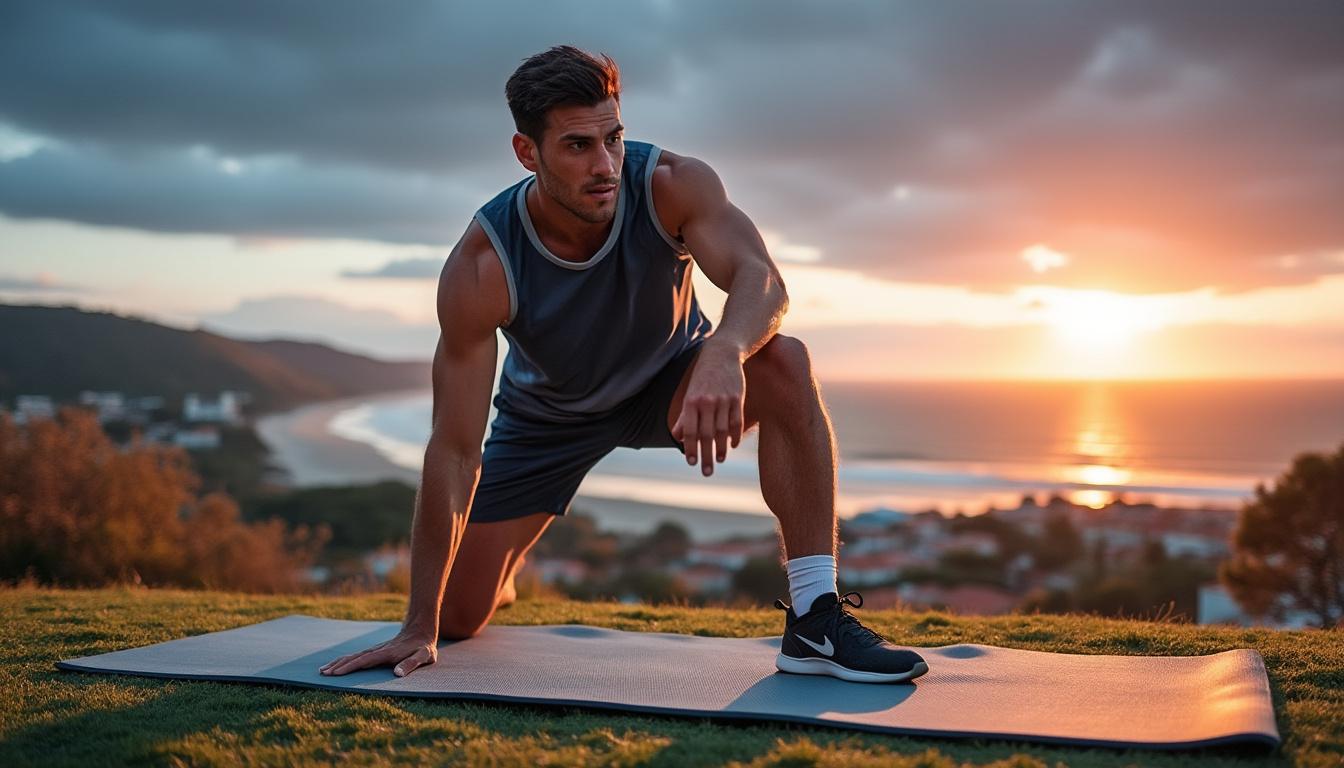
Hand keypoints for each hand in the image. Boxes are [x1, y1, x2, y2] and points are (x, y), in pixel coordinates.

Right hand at [318, 628, 437, 677]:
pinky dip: (346, 660)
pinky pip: (358, 656)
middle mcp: (378, 650)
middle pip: (355, 658)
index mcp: (388, 653)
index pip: (365, 661)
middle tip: (323, 673)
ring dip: (339, 662)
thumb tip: (396, 674)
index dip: (350, 667)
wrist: (421, 628)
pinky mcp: (376, 651)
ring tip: (323, 670)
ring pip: (354, 656)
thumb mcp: (424, 656)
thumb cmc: (424, 646)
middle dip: (338, 665)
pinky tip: (339, 664)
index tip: (336, 673)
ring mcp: (376, 650)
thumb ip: (411, 664)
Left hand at [671, 342, 744, 476]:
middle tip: (707, 472)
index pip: (690, 431)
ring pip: (722, 430)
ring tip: (720, 460)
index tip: (691, 463)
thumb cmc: (702, 377)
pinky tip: (732, 446)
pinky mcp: (738, 397)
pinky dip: (735, 435)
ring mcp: (724, 399)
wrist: (722, 353)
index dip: (690, 448)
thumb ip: (684, 417)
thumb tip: (677, 437)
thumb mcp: (690, 394)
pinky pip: (737, 421)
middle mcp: (707, 402)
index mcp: (692, 402)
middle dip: (706, 456)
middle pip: (706, 435)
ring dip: (721, 448)